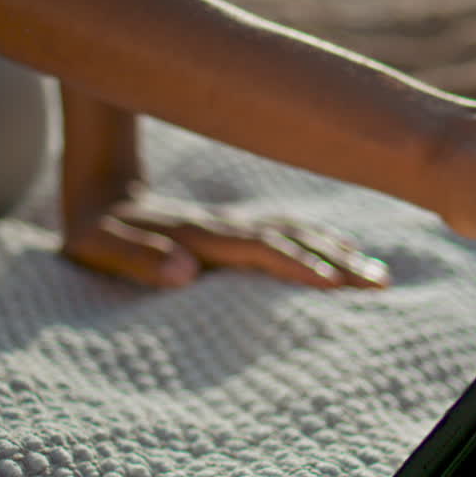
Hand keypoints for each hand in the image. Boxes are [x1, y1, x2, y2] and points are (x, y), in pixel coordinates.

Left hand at [61, 184, 391, 289]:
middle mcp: (226, 225)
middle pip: (294, 239)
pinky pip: (290, 230)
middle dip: (338, 261)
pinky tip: (348, 252)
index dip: (296, 264)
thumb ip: (136, 257)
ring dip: (339, 251)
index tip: (333, 284)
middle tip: (381, 284)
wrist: (98, 192)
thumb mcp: (97, 245)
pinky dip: (323, 241)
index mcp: (200, 235)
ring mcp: (235, 223)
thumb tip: (182, 271)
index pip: (260, 249)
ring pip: (298, 232)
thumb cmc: (94, 231)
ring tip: (379, 274)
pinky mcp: (237, 227)